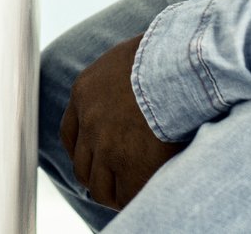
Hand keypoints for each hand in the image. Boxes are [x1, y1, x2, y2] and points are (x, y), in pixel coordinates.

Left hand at [60, 33, 182, 210]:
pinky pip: (125, 195)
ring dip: (113, 191)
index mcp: (85, 92)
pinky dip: (132, 198)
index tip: (97, 157)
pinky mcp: (131, 166)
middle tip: (116, 179)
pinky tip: (145, 193)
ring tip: (131, 191)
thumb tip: (139, 79)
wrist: (180, 64)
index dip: (85, 150)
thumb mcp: (130, 56)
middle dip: (97, 174)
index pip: (70, 133)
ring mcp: (106, 146)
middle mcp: (89, 121)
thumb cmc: (167, 52)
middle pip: (82, 165)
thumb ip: (122, 75)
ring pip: (99, 186)